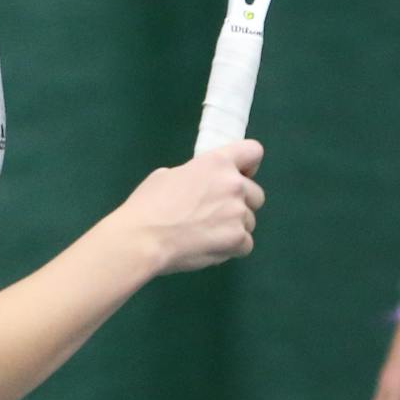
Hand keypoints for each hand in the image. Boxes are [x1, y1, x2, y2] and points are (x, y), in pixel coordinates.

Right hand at [120, 140, 265, 273]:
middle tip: (216, 214)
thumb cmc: (149, 204)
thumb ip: (195, 177)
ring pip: (250, 222)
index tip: (239, 177)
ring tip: (207, 235)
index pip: (253, 151)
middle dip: (241, 204)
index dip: (248, 166)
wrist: (143, 238)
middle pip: (256, 194)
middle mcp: (234, 184)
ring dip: (234, 228)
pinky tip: (210, 248)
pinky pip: (245, 244)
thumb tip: (201, 187)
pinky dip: (231, 248)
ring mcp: (238, 213)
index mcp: (217, 162)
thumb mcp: (169, 175)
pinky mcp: (238, 239)